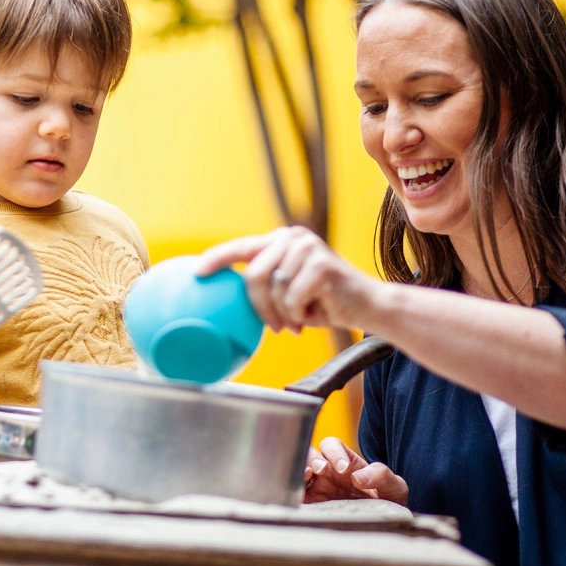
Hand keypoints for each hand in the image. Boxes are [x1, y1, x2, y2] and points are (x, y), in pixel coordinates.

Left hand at [197, 226, 379, 332]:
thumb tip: (226, 297)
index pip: (242, 246)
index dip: (217, 259)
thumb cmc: (324, 303)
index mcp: (281, 241)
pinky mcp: (321, 264)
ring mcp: (307, 247)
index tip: (197, 273)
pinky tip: (315, 313)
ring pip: (273, 290)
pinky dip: (300, 314)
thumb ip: (264, 285)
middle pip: (253, 275)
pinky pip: (293, 299)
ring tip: (298, 320)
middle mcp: (292, 237)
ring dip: (284, 313)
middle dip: (259, 307)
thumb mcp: (288, 291)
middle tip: (274, 327)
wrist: (368, 307)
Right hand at [303, 437, 407, 504]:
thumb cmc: (389, 502)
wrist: (384, 528)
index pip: (332, 445)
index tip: (343, 467)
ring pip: (298, 471)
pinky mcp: (311, 506)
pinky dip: (294, 492)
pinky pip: (297, 496)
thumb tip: (359, 477)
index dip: (334, 451)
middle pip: (310, 454)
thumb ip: (381, 475)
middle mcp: (327, 472)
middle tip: (322, 469)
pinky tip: (300, 495)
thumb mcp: (394, 487)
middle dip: (313, 458)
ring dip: (300, 470)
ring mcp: (317, 488)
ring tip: (307, 476)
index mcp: (345, 462)